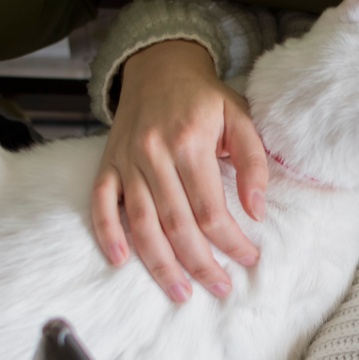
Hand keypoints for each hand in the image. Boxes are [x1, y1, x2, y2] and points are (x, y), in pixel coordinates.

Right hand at [93, 40, 267, 301]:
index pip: (211, 210)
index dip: (231, 241)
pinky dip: (108, 233)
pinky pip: (102, 204)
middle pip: (177, 225)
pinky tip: (122, 261)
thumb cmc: (205, 99)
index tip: (249, 258)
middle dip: (200, 264)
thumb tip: (256, 210)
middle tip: (219, 288)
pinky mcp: (108, 164)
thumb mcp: (240, 118)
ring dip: (160, 264)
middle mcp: (154, 155)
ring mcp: (126, 162)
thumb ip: (253, 162)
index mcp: (190, 143)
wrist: (159, 66)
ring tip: (181, 292)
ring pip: (142, 224)